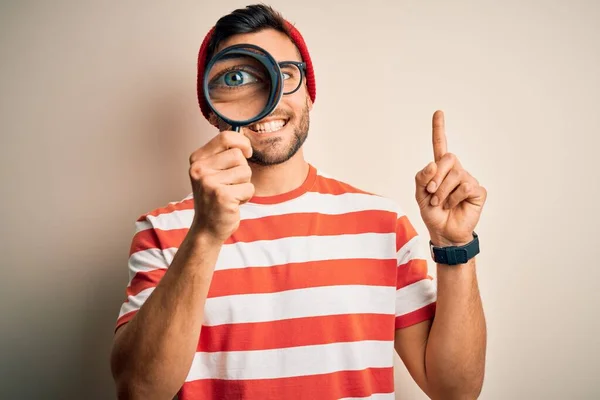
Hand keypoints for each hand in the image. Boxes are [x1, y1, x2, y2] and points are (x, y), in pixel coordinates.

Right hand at [188, 131, 254, 241]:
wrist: (207, 228)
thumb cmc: (214, 198)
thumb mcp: (213, 172)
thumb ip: (224, 154)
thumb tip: (245, 139)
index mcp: (197, 159)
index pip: (225, 137)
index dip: (242, 142)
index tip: (247, 152)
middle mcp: (200, 169)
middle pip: (238, 155)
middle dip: (242, 170)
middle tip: (230, 185)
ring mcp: (209, 182)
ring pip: (245, 171)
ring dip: (244, 184)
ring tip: (230, 194)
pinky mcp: (222, 195)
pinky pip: (249, 188)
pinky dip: (245, 197)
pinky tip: (232, 203)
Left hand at [415, 110, 486, 246]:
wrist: (444, 232)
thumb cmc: (432, 213)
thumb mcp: (420, 195)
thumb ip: (421, 178)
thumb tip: (433, 164)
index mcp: (440, 169)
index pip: (440, 146)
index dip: (439, 129)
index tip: (438, 112)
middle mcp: (455, 171)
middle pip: (448, 158)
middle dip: (436, 176)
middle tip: (431, 193)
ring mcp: (468, 179)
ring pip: (455, 174)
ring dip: (442, 192)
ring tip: (440, 203)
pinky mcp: (478, 191)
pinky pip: (465, 187)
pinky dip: (454, 198)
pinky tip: (453, 205)